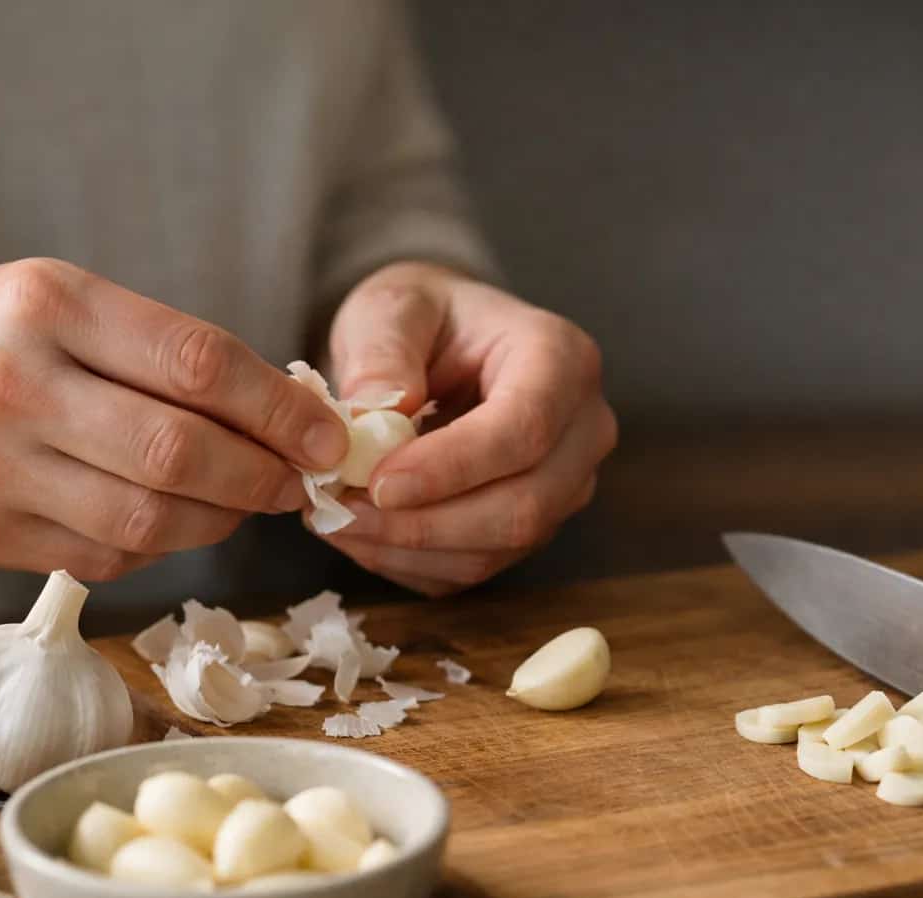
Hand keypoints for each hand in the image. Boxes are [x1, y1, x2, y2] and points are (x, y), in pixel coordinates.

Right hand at [0, 259, 347, 578]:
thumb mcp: (52, 300)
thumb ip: (156, 349)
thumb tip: (278, 409)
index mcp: (48, 304)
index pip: (200, 364)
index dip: (281, 410)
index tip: (327, 436)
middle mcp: (17, 384)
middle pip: (182, 453)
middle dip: (265, 476)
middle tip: (297, 480)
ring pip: (151, 520)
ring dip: (221, 519)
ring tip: (244, 499)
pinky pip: (105, 556)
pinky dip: (157, 545)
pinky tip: (168, 519)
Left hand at [321, 262, 616, 595]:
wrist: (446, 343)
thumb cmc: (425, 319)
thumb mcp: (392, 306)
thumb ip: (382, 350)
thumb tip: (371, 413)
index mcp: (562, 359)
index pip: (525, 429)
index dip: (453, 467)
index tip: (378, 483)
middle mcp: (584, 429)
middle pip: (526, 504)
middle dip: (428, 522)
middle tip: (343, 513)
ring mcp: (567, 485)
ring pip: (503, 546)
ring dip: (413, 548)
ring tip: (339, 520)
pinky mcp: (537, 526)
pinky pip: (480, 566)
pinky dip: (415, 562)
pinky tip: (366, 534)